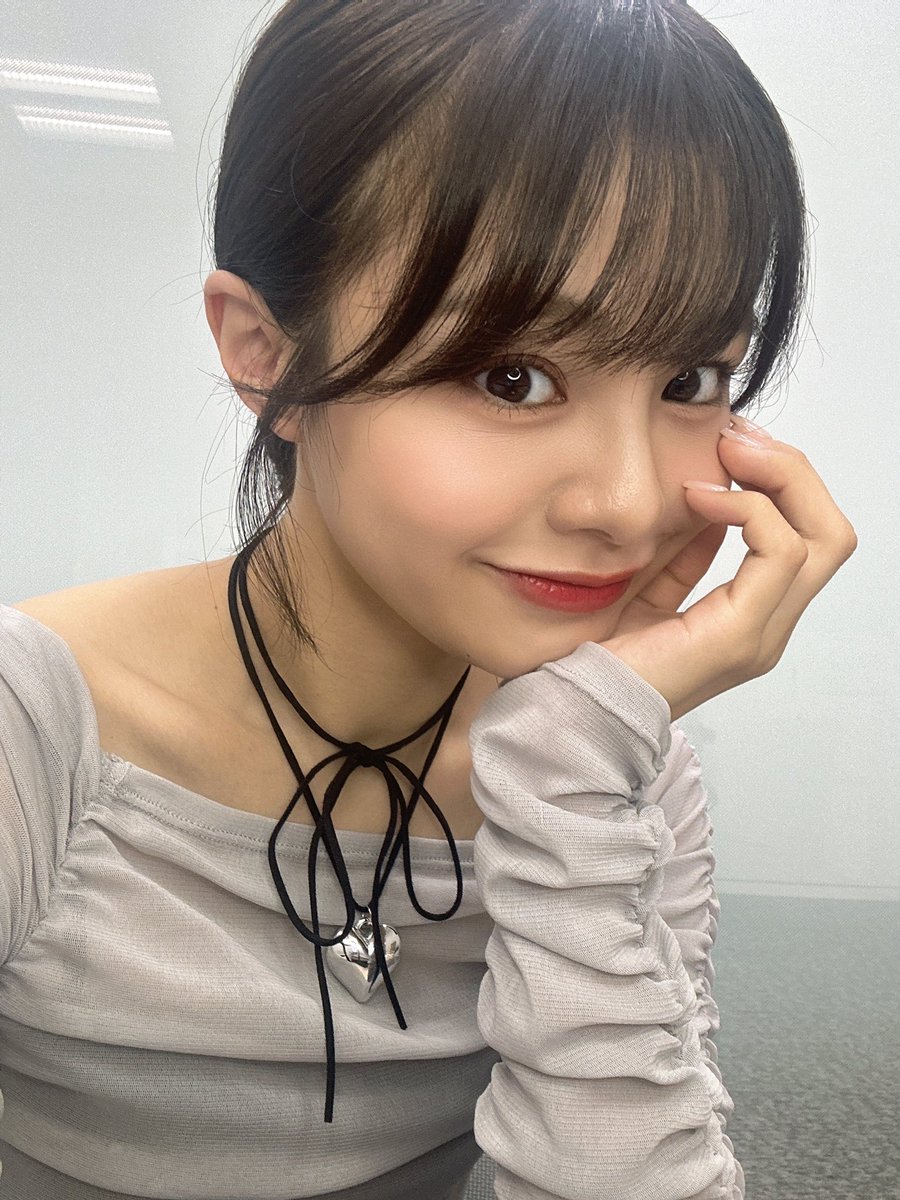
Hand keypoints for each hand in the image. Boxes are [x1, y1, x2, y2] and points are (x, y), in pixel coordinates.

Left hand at [598, 415, 858, 722]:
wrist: (573, 707)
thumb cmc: (599, 655)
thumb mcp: (649, 587)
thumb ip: (685, 551)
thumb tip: (708, 496)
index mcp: (751, 616)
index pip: (808, 537)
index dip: (782, 480)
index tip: (731, 444)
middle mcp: (768, 627)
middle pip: (831, 532)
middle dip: (792, 470)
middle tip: (737, 437)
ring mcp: (760, 635)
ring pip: (823, 539)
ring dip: (778, 478)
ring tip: (726, 454)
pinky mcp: (737, 637)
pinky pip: (777, 554)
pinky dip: (748, 509)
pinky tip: (700, 497)